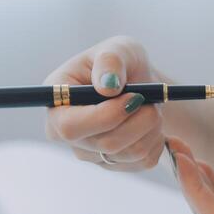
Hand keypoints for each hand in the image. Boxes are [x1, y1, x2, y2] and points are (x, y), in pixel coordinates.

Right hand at [45, 36, 164, 170]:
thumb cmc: (121, 64)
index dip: (106, 116)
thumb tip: (108, 86)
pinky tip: (152, 124)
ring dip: (152, 128)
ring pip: (130, 154)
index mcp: (56, 101)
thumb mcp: (118, 48)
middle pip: (106, 144)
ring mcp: (90, 153)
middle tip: (151, 100)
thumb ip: (110, 60)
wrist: (139, 86)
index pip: (70, 127)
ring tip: (152, 107)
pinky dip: (156, 140)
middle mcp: (67, 133)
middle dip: (139, 121)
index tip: (135, 97)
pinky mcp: (114, 164)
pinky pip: (144, 161)